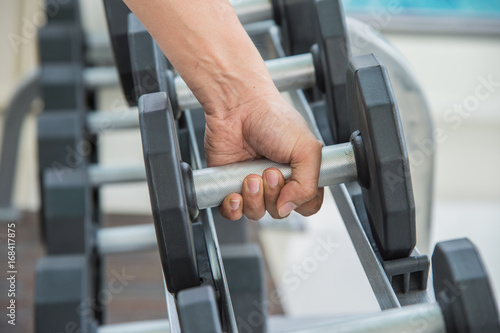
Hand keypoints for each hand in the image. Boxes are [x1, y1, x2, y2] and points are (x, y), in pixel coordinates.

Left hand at [204, 90, 323, 220]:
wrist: (237, 106)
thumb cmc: (272, 117)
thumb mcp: (307, 148)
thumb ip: (308, 185)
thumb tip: (288, 208)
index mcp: (300, 173)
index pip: (307, 205)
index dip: (299, 202)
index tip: (291, 185)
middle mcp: (277, 182)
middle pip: (280, 212)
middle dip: (273, 195)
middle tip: (268, 171)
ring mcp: (252, 185)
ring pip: (256, 213)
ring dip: (253, 198)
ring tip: (250, 175)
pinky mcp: (229, 185)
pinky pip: (232, 212)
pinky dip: (233, 208)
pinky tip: (235, 193)